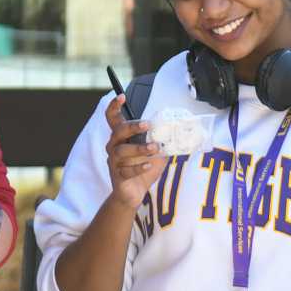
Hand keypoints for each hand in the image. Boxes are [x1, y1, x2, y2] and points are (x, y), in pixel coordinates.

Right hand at [99, 96, 167, 211]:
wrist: (133, 194)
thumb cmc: (143, 169)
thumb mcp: (155, 152)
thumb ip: (161, 141)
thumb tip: (177, 131)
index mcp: (121, 138)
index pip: (113, 118)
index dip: (114, 106)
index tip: (121, 97)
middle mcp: (114, 147)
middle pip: (117, 132)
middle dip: (132, 127)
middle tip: (147, 125)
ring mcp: (114, 162)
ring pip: (122, 151)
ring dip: (140, 148)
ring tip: (154, 148)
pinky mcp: (117, 176)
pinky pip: (126, 170)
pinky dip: (139, 167)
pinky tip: (148, 166)